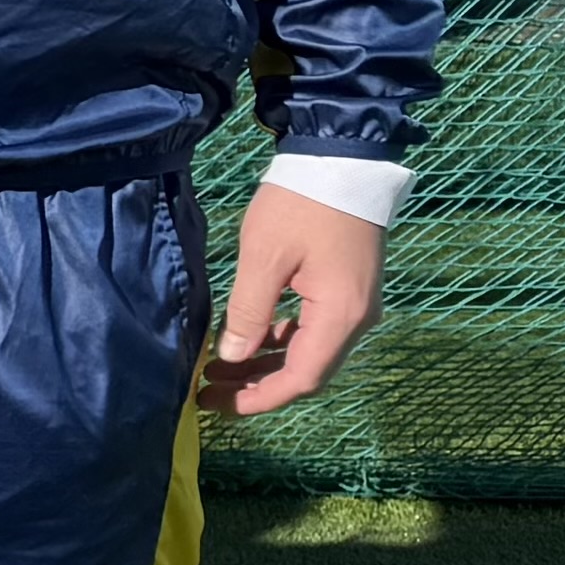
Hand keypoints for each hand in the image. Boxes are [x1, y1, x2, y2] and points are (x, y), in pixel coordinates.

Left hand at [209, 182, 384, 415]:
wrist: (342, 161)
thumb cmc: (300, 205)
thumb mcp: (264, 257)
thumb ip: (248, 311)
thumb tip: (233, 357)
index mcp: (341, 316)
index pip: (302, 379)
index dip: (259, 399)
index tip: (218, 404)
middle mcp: (357, 319)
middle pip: (307, 371)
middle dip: (257, 385)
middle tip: (208, 389)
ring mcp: (356, 305)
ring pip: (309, 351)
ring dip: (266, 363)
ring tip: (218, 367)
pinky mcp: (348, 290)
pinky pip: (314, 328)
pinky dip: (280, 339)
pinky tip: (248, 338)